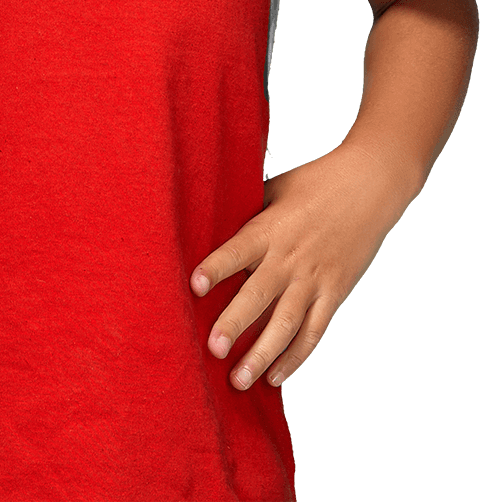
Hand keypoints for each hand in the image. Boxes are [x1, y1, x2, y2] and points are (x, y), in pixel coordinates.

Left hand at [189, 143, 414, 390]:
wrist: (369, 186)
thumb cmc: (313, 182)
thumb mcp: (274, 188)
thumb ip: (247, 212)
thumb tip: (210, 224)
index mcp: (269, 228)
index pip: (237, 251)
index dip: (216, 268)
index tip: (194, 286)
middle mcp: (289, 258)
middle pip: (259, 295)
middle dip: (235, 323)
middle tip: (213, 350)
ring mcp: (314, 279)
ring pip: (286, 323)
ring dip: (262, 353)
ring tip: (239, 379)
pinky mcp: (335, 293)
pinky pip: (314, 331)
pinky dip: (295, 357)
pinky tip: (274, 377)